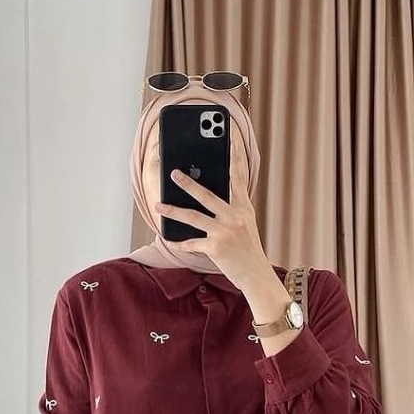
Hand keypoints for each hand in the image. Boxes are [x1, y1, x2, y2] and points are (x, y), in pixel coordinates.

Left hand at [156, 161, 275, 293]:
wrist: (256, 275)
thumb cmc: (249, 249)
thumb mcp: (245, 224)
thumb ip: (231, 209)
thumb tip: (206, 198)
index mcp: (243, 208)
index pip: (238, 178)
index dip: (234, 157)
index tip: (230, 138)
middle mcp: (234, 217)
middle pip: (206, 195)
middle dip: (187, 183)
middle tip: (173, 172)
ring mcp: (224, 232)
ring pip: (192, 217)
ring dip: (172, 210)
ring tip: (158, 205)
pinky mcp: (215, 248)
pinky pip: (191, 243)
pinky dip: (178, 242)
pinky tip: (168, 239)